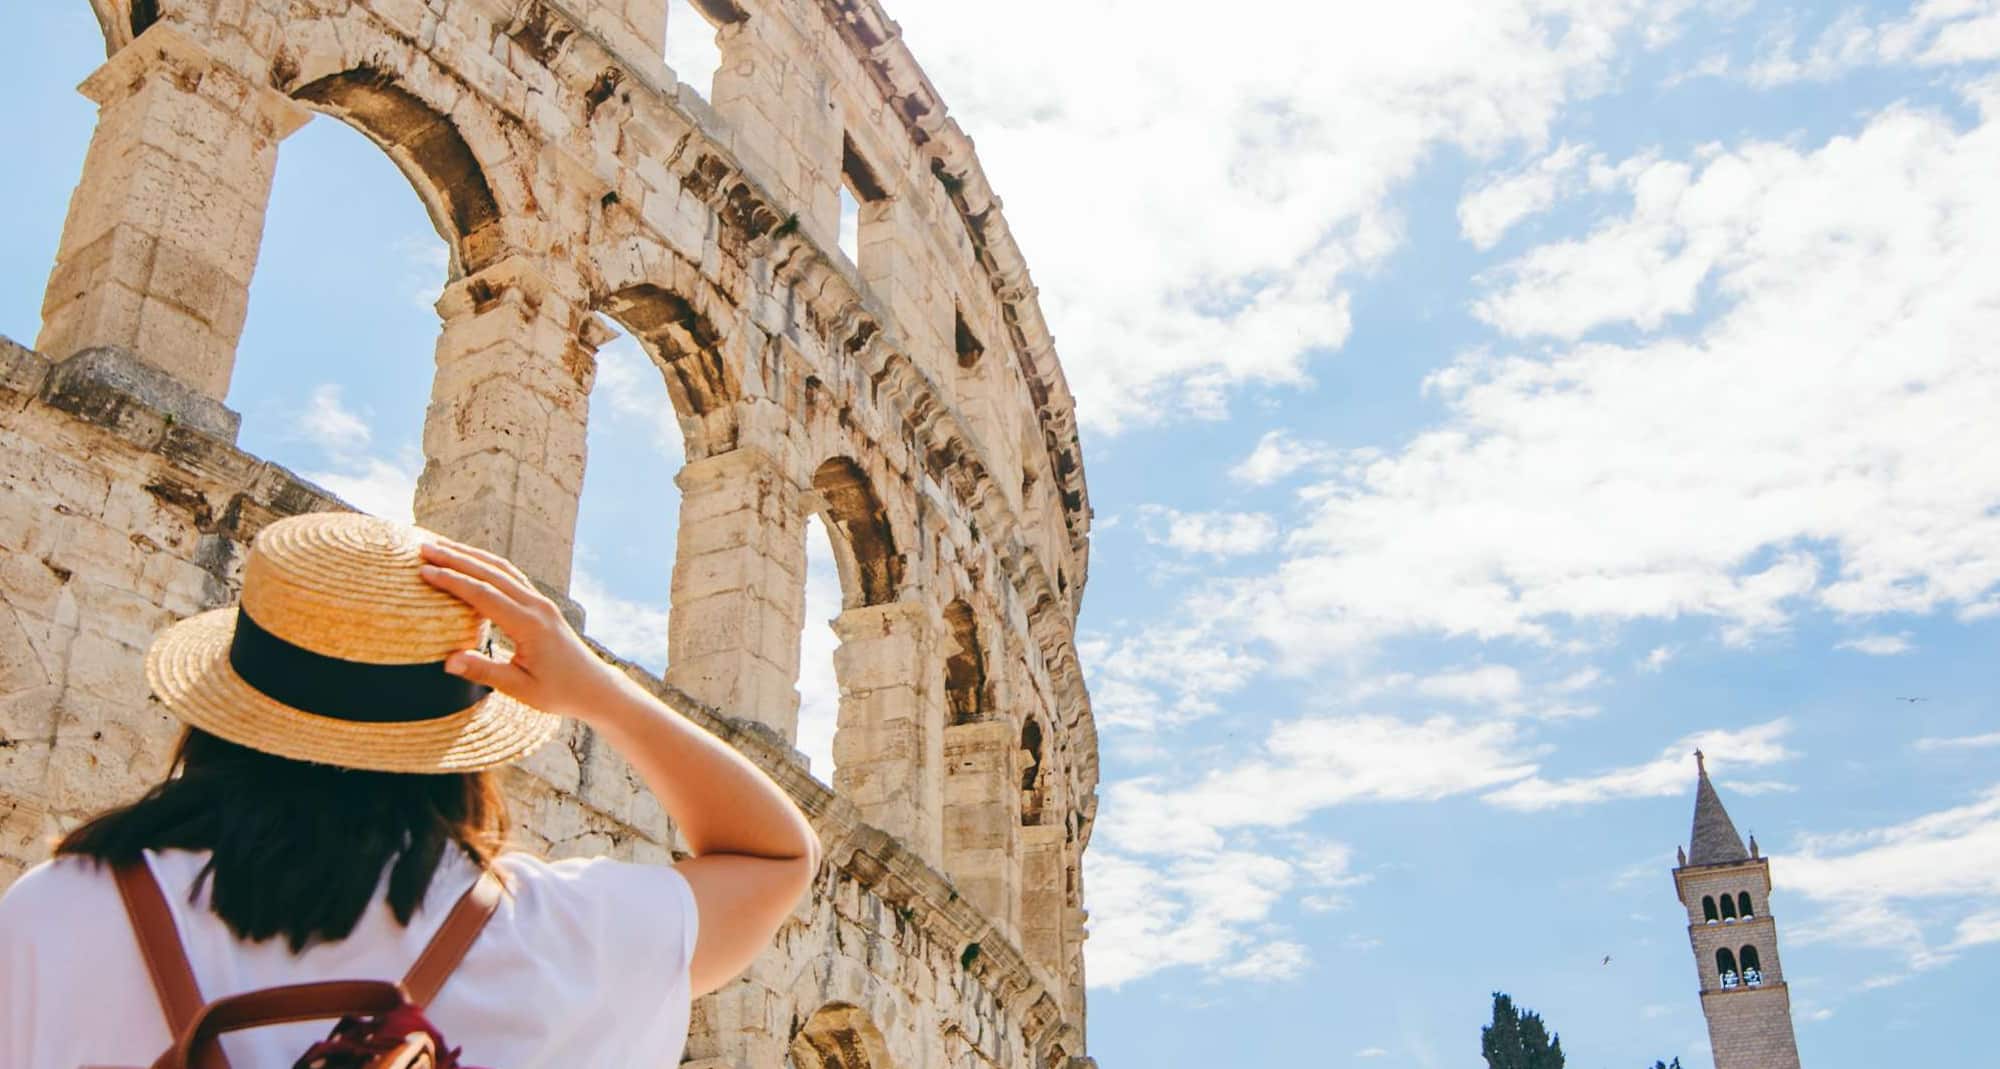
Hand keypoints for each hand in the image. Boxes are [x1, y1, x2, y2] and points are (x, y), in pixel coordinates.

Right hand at [417, 539, 625, 721]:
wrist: (594, 686)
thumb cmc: (558, 691)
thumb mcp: (520, 689)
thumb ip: (485, 672)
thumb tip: (448, 661)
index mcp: (529, 624)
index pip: (484, 595)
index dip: (453, 581)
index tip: (425, 570)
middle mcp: (536, 606)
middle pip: (491, 573)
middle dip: (456, 558)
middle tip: (424, 547)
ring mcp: (540, 602)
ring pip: (502, 570)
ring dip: (471, 556)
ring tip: (441, 546)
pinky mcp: (541, 605)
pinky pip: (511, 577)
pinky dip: (487, 565)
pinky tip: (471, 561)